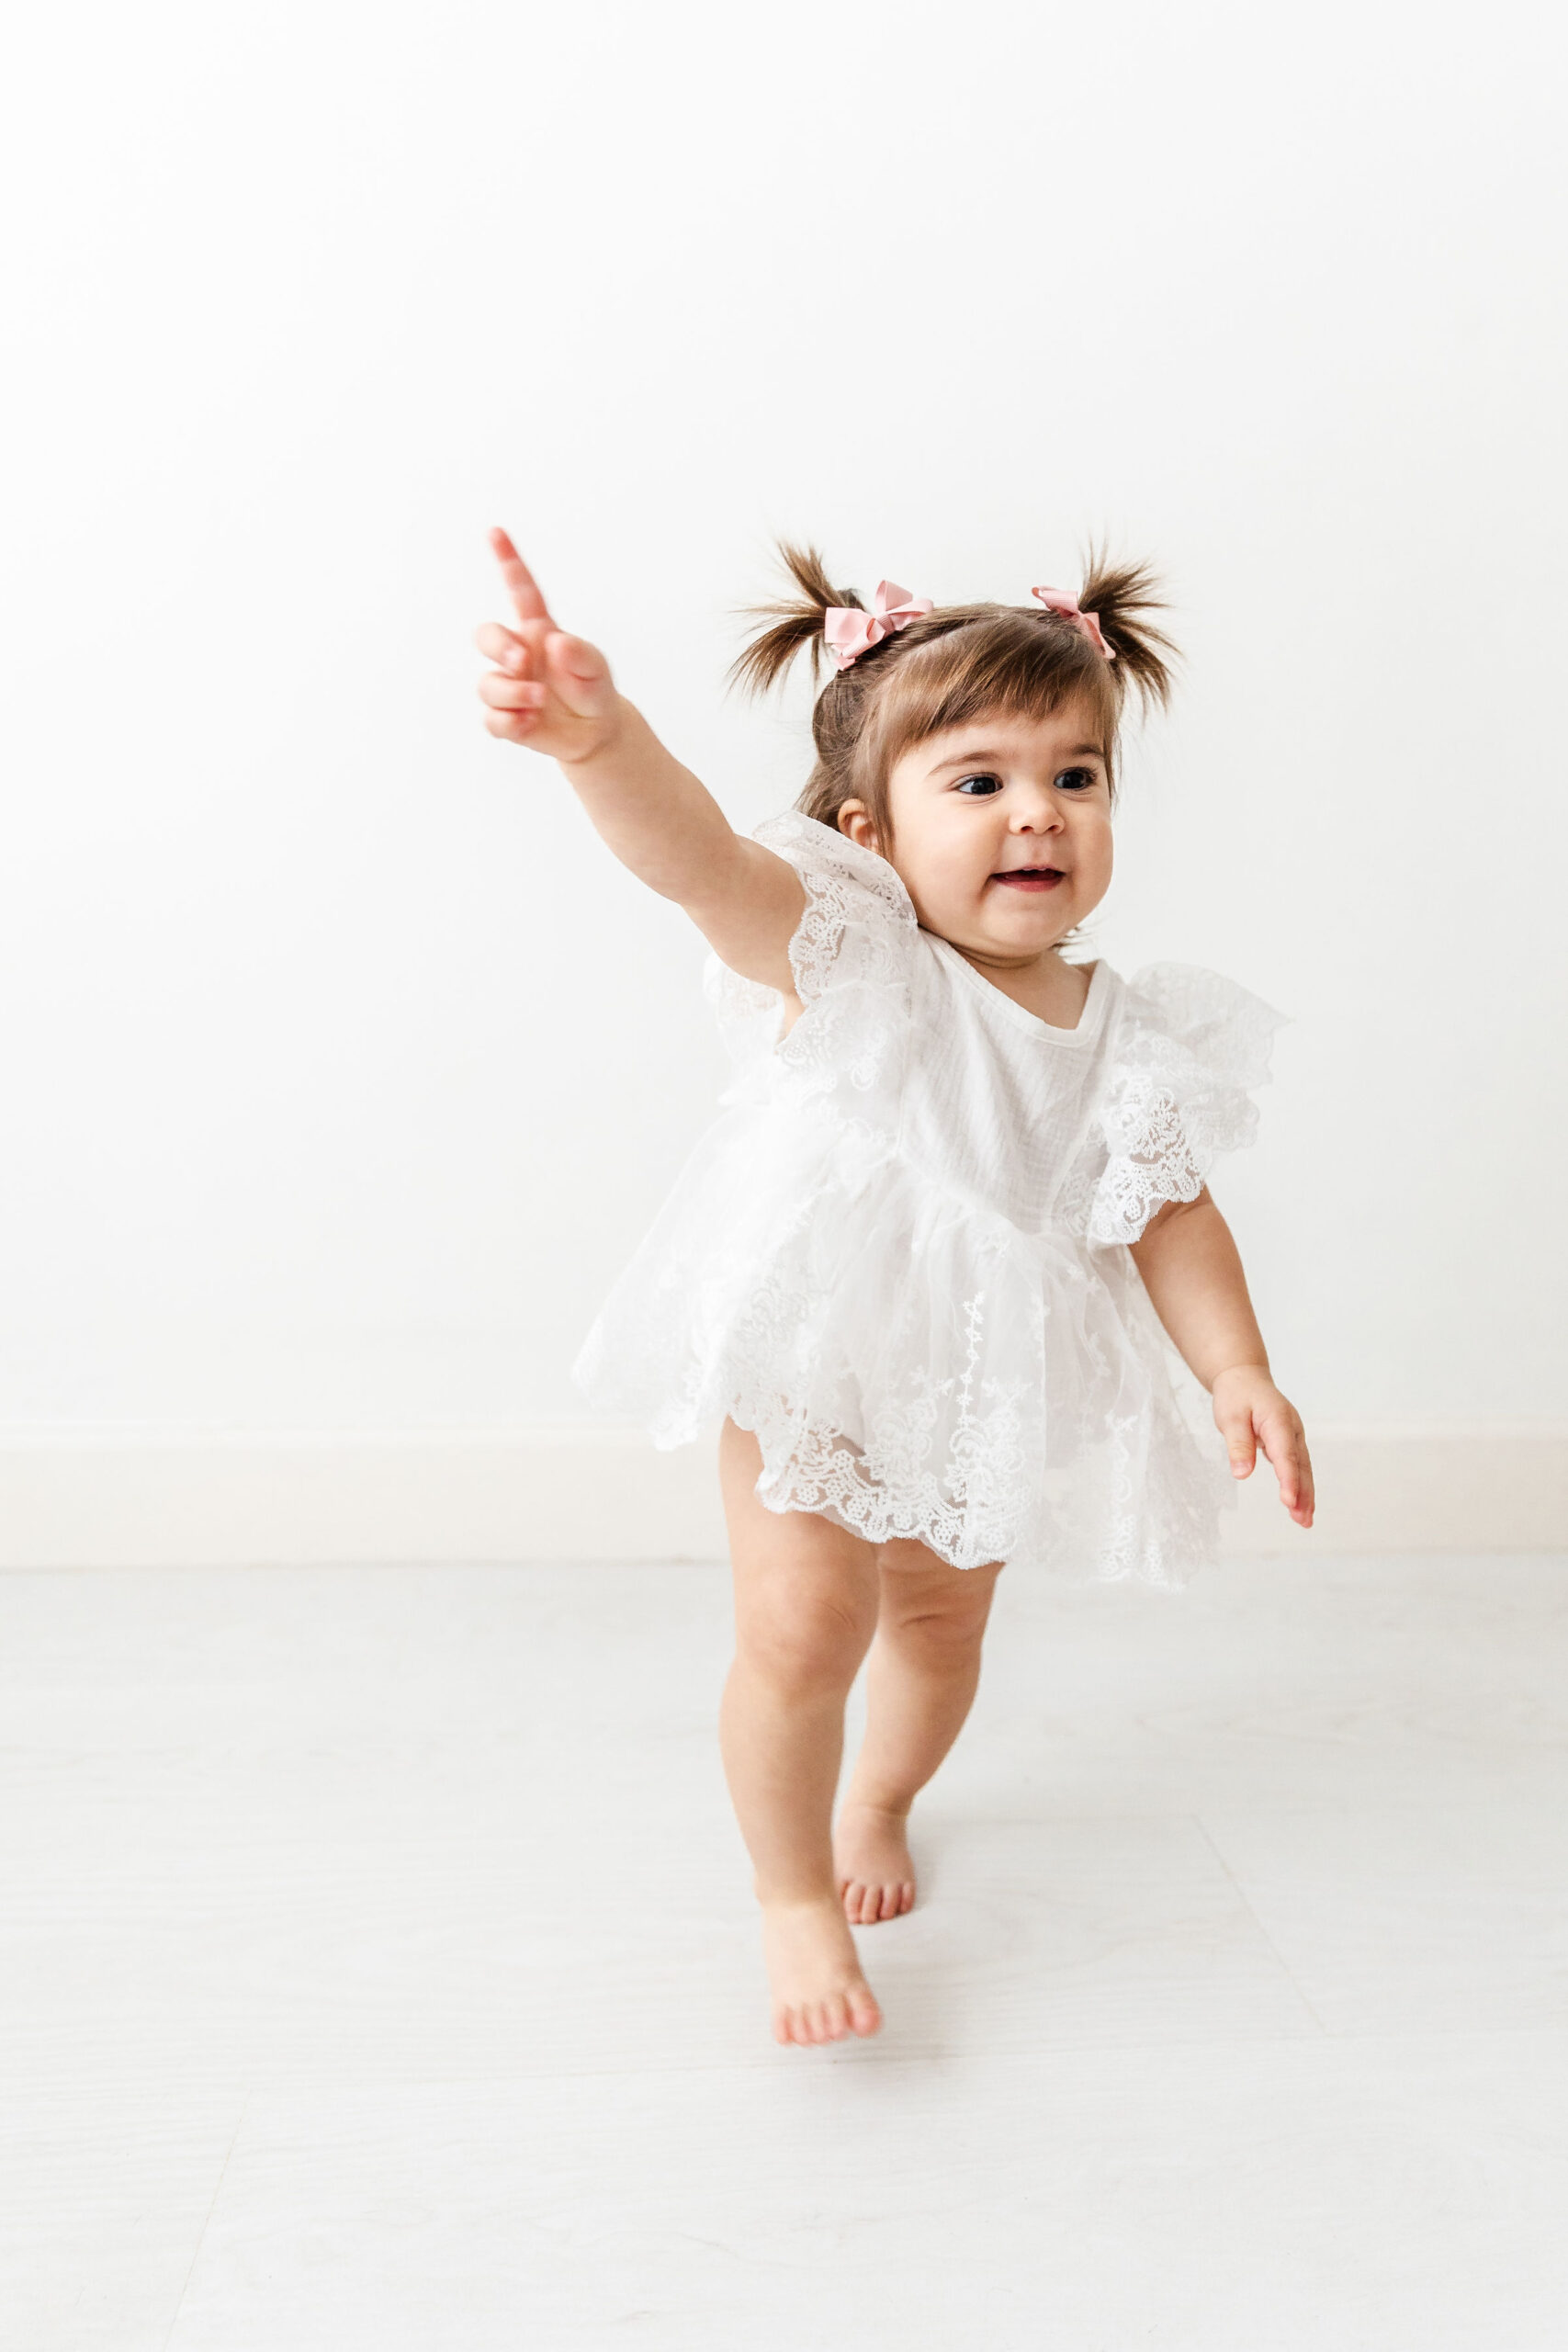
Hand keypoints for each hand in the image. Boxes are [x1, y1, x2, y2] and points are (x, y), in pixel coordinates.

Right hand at [474, 527, 622, 765]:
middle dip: (498, 647)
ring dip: (512, 693)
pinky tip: (530, 723)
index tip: (495, 531)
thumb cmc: (594, 690)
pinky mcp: (506, 718)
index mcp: (539, 631)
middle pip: (486, 635)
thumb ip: (580, 655)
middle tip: (522, 662)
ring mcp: (509, 686)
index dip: (508, 561)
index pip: (521, 592)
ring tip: (539, 702)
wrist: (596, 733)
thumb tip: (554, 644)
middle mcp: (518, 655)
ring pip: (487, 684)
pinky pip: (492, 719)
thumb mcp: (597, 670)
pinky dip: (509, 722)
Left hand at [1210, 1365, 1314, 1528]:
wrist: (1244, 1378)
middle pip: (1301, 1465)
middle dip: (1303, 1494)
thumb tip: (1242, 1474)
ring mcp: (1293, 1436)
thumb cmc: (1237, 1396)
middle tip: (1303, 1520)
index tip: (1288, 1502)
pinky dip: (1299, 1486)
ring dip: (1305, 1494)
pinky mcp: (1289, 1443)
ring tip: (1304, 1520)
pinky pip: (1297, 1466)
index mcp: (1278, 1420)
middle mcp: (1291, 1429)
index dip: (1288, 1480)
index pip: (1285, 1454)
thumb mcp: (1230, 1417)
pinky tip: (1298, 1505)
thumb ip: (1238, 1444)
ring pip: (1302, 1468)